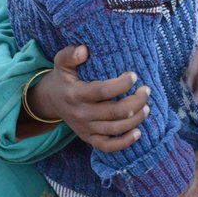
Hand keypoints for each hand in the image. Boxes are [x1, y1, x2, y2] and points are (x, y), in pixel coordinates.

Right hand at [28, 44, 150, 151]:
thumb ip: (71, 54)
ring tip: (146, 107)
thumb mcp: (62, 62)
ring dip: (136, 119)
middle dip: (136, 101)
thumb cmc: (64, 78)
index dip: (122, 84)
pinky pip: (108, 146)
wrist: (51, 101)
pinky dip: (125, 142)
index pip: (103, 91)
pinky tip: (138, 132)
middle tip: (146, 90)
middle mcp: (80, 114)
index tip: (134, 76)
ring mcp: (85, 129)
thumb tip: (84, 50)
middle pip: (114, 112)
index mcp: (75, 94)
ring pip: (115, 128)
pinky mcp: (89, 138)